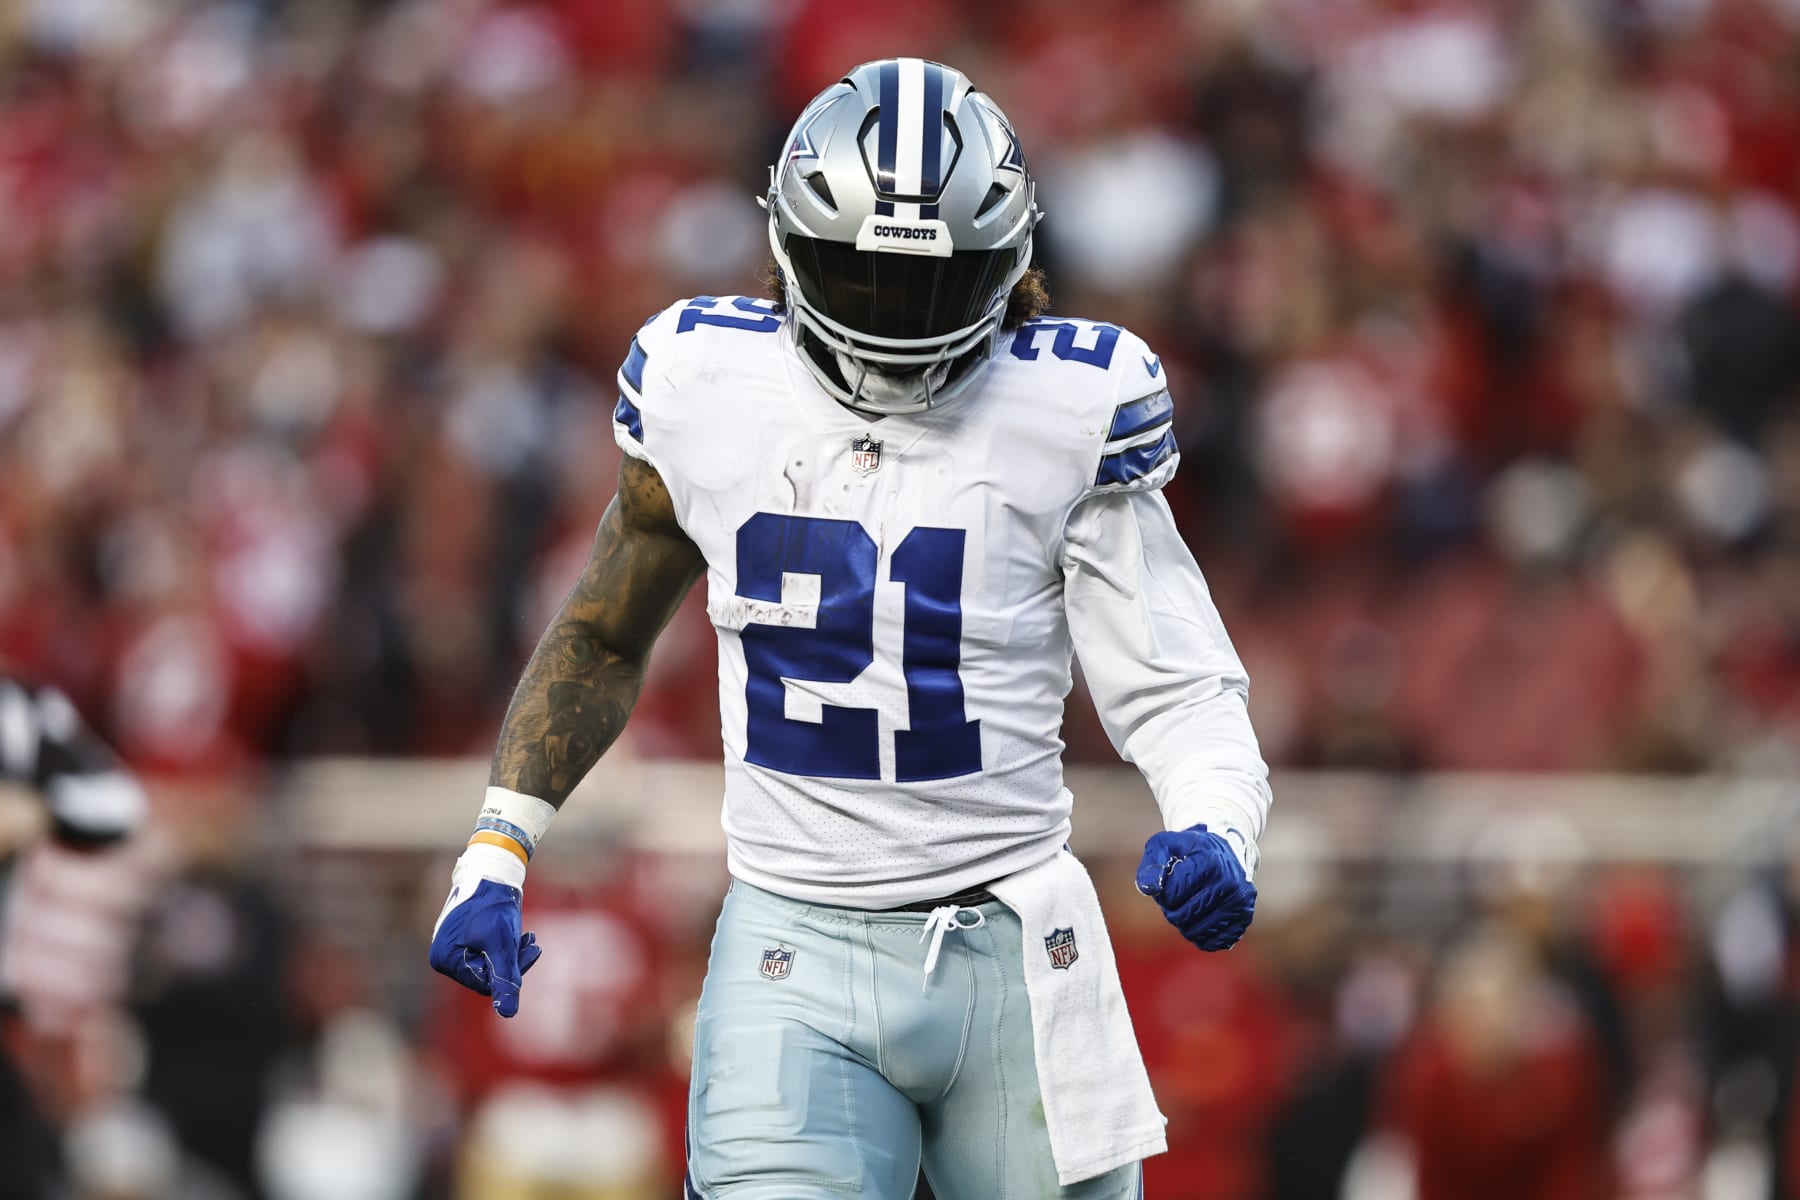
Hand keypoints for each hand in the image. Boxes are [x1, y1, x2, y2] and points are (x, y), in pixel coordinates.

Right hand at [428, 852, 542, 1017]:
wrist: (490, 868)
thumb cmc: (492, 904)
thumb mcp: (501, 943)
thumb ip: (505, 977)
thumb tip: (508, 1014)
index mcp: (446, 959)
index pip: (484, 983)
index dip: (511, 972)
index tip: (532, 950)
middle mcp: (444, 956)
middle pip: (486, 973)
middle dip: (512, 960)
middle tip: (533, 943)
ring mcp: (452, 946)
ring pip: (489, 961)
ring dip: (511, 952)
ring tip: (529, 938)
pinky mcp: (463, 937)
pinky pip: (486, 950)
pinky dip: (504, 944)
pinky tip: (520, 935)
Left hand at [1136, 825, 1255, 950]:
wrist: (1226, 849)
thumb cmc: (1190, 849)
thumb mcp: (1165, 845)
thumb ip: (1152, 864)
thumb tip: (1149, 888)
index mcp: (1209, 862)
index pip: (1172, 894)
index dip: (1163, 894)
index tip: (1169, 884)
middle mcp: (1229, 883)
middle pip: (1184, 917)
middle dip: (1172, 910)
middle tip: (1176, 899)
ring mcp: (1239, 902)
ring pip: (1197, 932)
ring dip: (1185, 924)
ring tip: (1188, 906)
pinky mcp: (1244, 917)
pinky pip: (1215, 942)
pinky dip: (1202, 937)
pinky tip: (1200, 921)